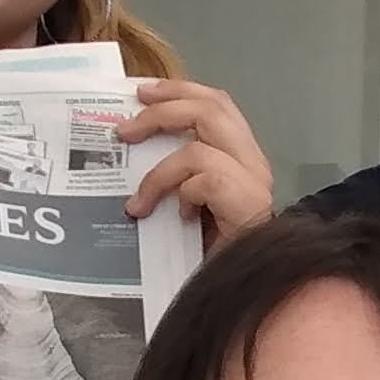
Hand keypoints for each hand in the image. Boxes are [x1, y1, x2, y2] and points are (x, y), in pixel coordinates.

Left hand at [125, 78, 273, 245]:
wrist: (247, 289)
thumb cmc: (218, 250)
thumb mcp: (191, 200)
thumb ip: (178, 171)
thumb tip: (130, 147)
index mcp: (242, 154)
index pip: (217, 102)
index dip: (179, 89)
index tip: (141, 91)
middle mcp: (254, 161)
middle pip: (211, 107)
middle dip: (162, 110)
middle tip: (124, 130)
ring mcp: (254, 181)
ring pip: (201, 143)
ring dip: (159, 170)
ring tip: (138, 200)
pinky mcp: (247, 201)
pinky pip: (203, 178)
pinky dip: (180, 194)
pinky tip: (179, 219)